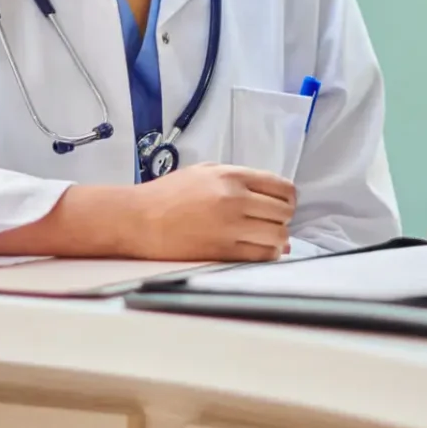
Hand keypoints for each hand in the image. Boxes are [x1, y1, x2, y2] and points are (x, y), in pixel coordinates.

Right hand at [125, 163, 296, 261]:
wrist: (138, 219)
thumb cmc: (167, 195)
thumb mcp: (204, 172)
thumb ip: (240, 180)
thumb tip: (272, 201)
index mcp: (231, 176)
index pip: (282, 187)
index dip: (288, 198)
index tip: (283, 204)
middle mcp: (234, 199)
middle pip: (284, 212)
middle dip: (283, 218)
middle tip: (272, 222)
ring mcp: (229, 226)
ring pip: (278, 235)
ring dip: (278, 238)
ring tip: (266, 238)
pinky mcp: (222, 251)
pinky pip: (261, 255)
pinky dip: (268, 255)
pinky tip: (259, 251)